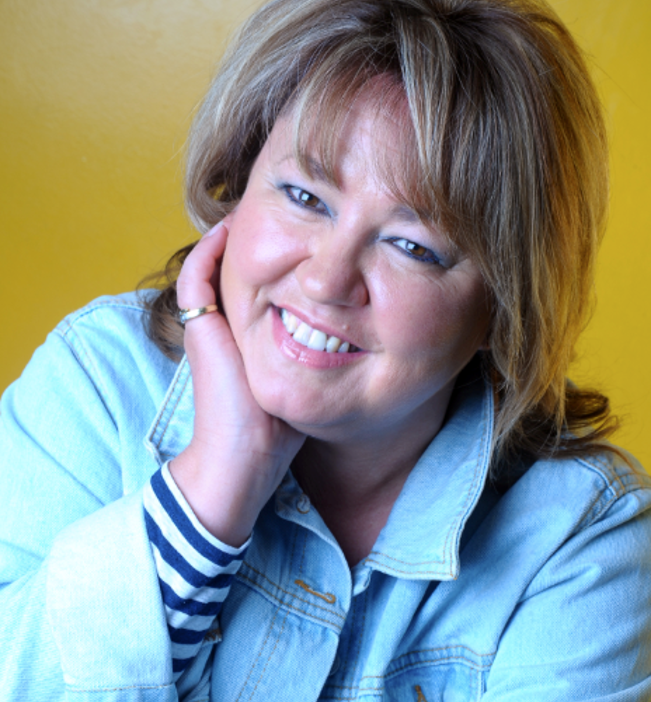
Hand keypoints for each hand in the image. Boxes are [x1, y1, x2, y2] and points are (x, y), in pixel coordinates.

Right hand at [171, 222, 305, 545]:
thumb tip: (366, 340)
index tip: (306, 237)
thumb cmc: (278, 432)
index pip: (260, 287)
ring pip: (211, 264)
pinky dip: (209, 247)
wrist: (243, 459)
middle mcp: (225, 328)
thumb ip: (324, 357)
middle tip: (286, 211)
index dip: (280, 261)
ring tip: (256, 205)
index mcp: (248, 340)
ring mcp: (208, 327)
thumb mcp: (309, 382)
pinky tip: (232, 224)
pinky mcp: (199, 328)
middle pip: (238, 269)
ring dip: (232, 234)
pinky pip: (197, 274)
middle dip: (260, 239)